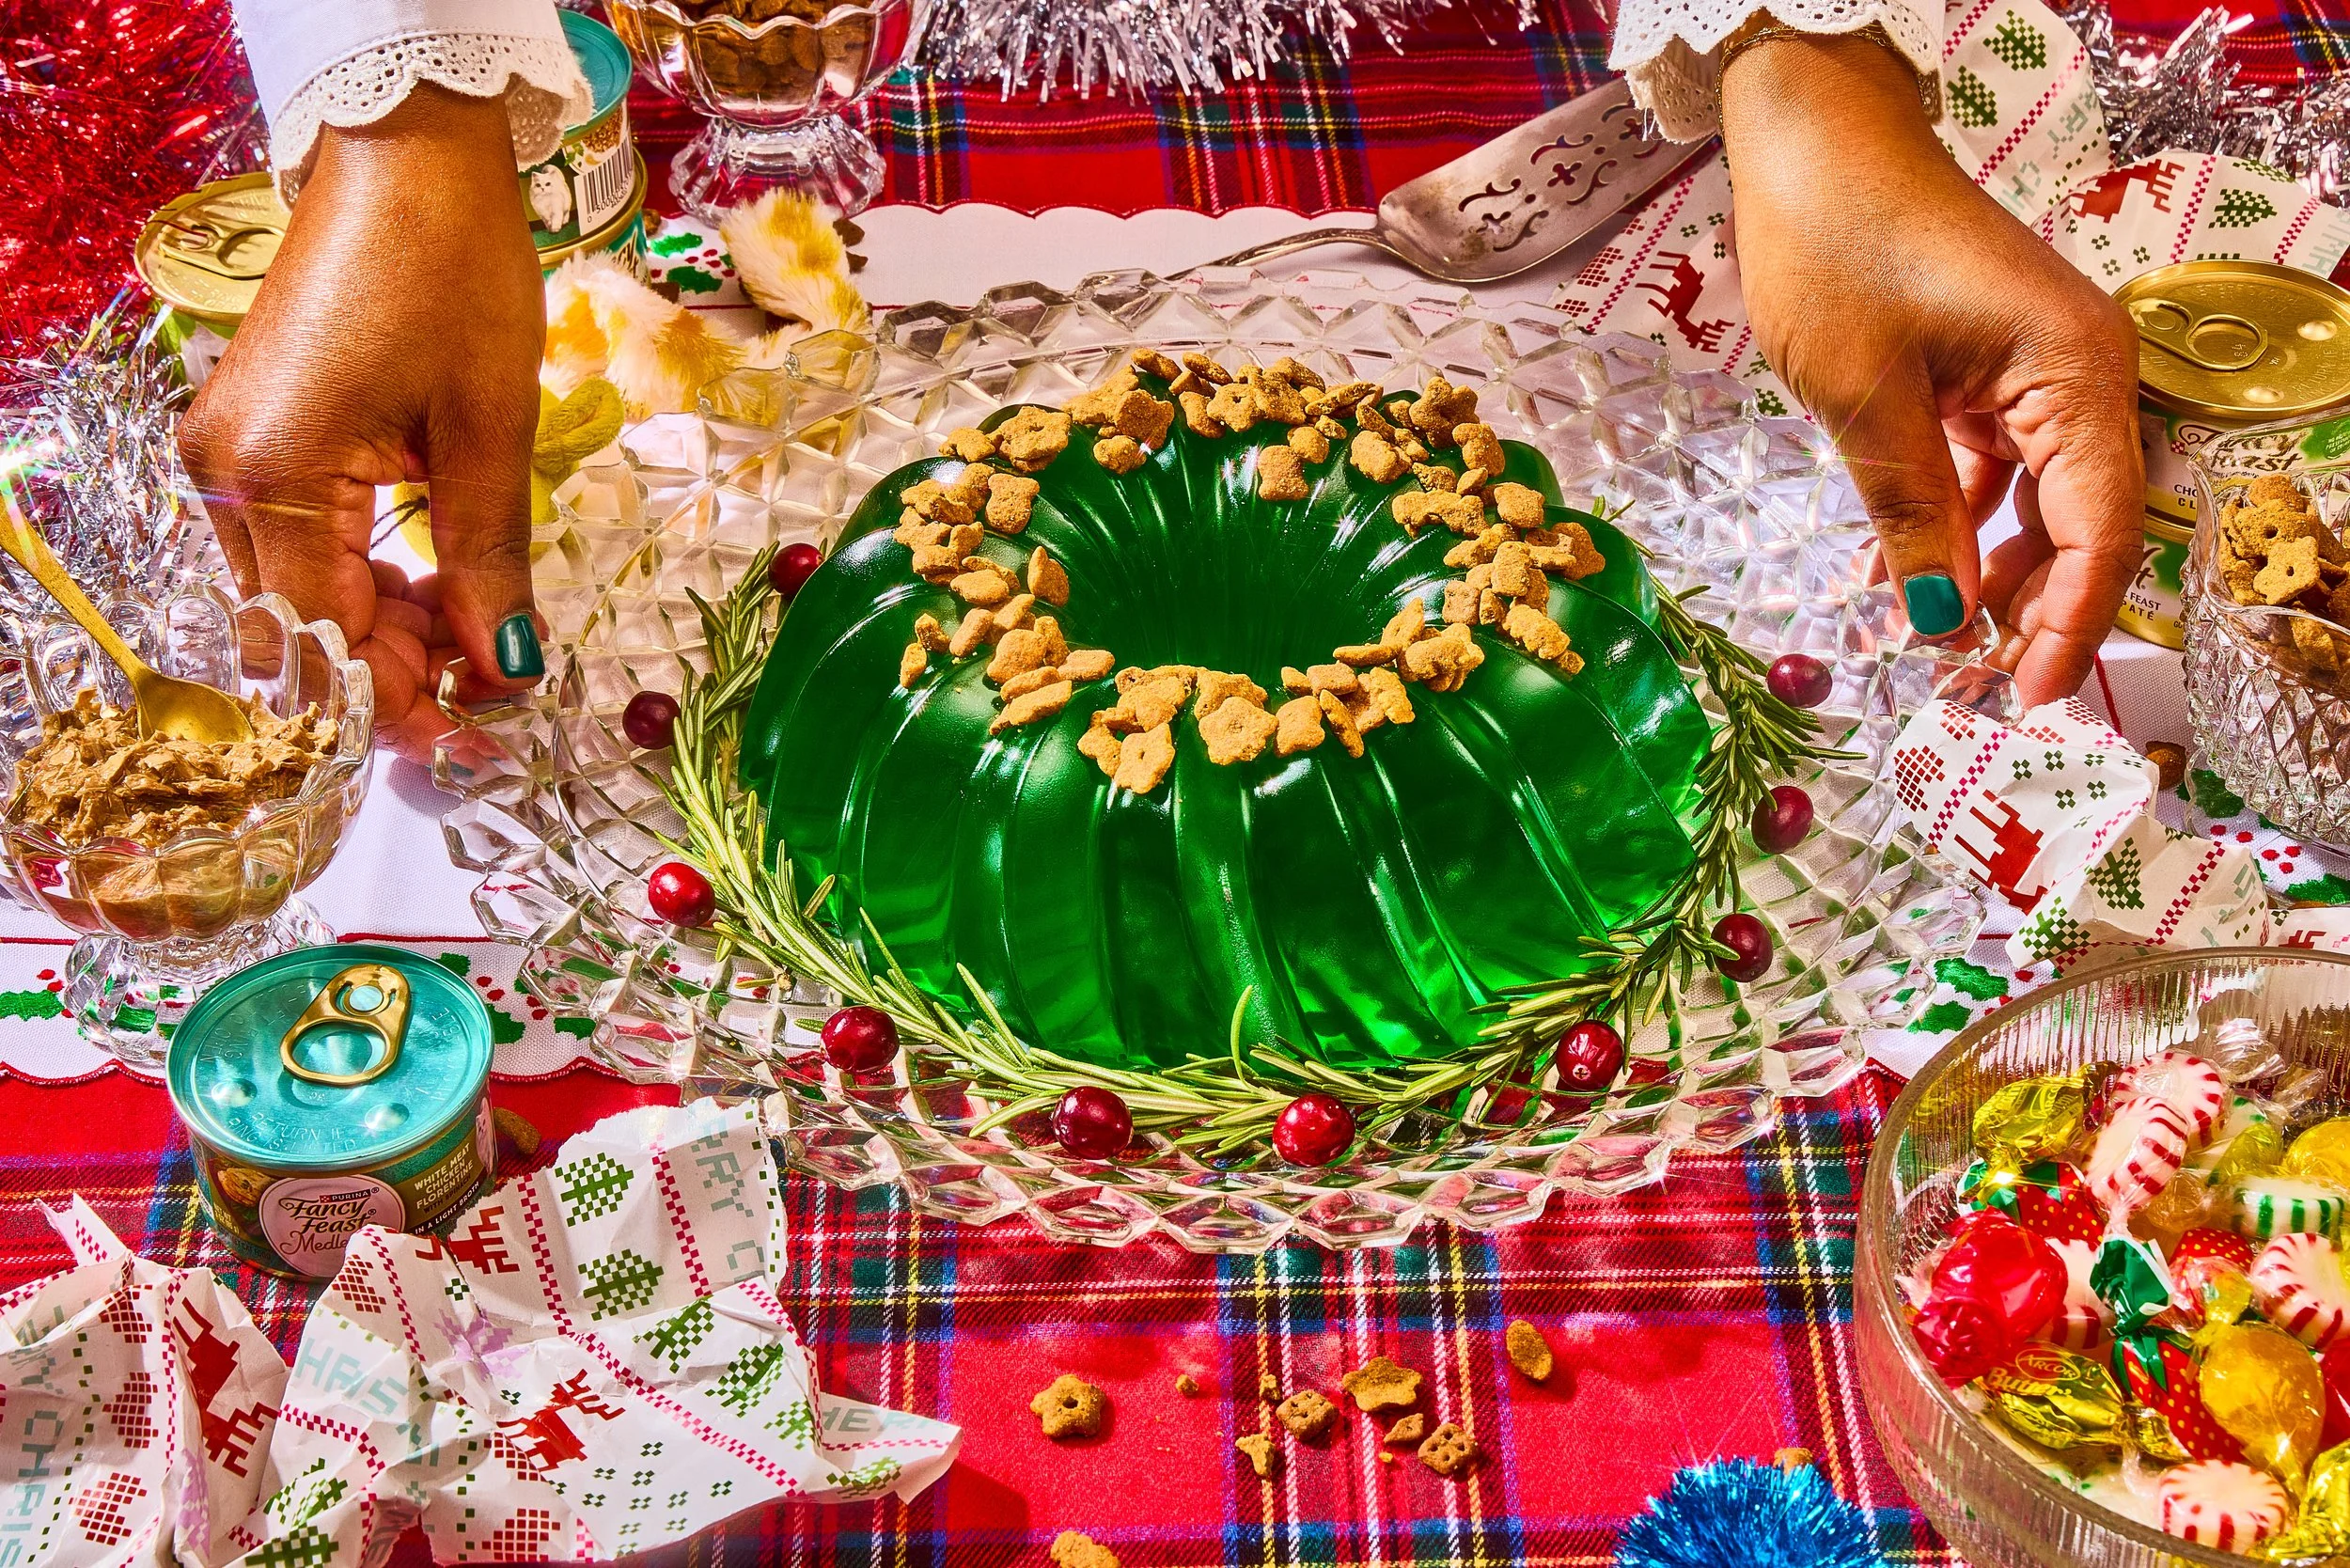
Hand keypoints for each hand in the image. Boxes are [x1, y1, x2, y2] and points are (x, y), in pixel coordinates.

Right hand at [178, 83, 545, 761]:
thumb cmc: (452, 275)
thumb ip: (487, 564)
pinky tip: (437, 590)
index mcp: (271, 478)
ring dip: (386, 634)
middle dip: (395, 678)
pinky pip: (302, 548)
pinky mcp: (258, 438)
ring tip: (480, 640)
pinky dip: (367, 582)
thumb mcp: (487, 436)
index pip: (322, 647)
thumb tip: (507, 669)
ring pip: (302, 597)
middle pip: (301, 632)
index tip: (480, 739)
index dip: (399, 708)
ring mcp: (233, 456)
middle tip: (494, 695)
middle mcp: (226, 476)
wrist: (408, 159)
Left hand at [1721, 30, 2144, 706]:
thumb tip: (1941, 623)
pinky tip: (1916, 581)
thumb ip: (1911, 516)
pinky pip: (1998, 467)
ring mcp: (2038, 370)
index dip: (2065, 625)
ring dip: (1996, 576)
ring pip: (2039, 502)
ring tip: (1947, 652)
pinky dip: (1963, 526)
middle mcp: (2080, 373)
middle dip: (2033, 612)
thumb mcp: (1864, 400)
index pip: (2096, 531)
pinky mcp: (1993, 368)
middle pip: (2080, 523)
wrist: (1812, 139)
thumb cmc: (1837, 247)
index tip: (2023, 699)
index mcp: (2074, 373)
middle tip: (1975, 692)